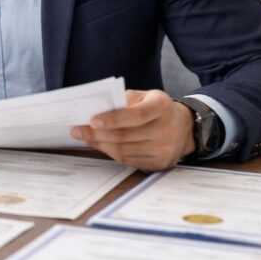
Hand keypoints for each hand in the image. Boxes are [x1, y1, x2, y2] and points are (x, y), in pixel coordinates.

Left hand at [70, 89, 194, 170]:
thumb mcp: (145, 96)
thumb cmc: (157, 108)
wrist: (183, 128)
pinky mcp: (158, 163)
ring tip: (84, 137)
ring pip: (123, 150)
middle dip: (96, 134)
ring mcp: (163, 149)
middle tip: (77, 130)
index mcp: (161, 107)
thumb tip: (97, 108)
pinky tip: (100, 145)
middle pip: (125, 135)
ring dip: (99, 144)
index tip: (91, 120)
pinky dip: (110, 153)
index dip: (112, 119)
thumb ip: (124, 99)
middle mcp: (166, 130)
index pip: (135, 115)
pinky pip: (128, 160)